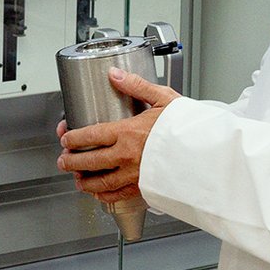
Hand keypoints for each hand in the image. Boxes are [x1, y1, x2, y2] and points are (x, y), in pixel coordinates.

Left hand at [56, 68, 179, 201]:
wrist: (207, 154)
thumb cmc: (187, 127)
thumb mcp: (163, 99)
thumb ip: (135, 85)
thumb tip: (114, 74)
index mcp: (128, 133)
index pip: (90, 136)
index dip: (73, 138)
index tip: (65, 138)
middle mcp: (127, 156)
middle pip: (90, 161)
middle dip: (72, 162)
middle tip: (63, 161)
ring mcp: (135, 175)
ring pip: (102, 182)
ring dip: (85, 181)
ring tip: (77, 179)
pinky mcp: (145, 188)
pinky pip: (119, 195)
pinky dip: (105, 195)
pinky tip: (100, 193)